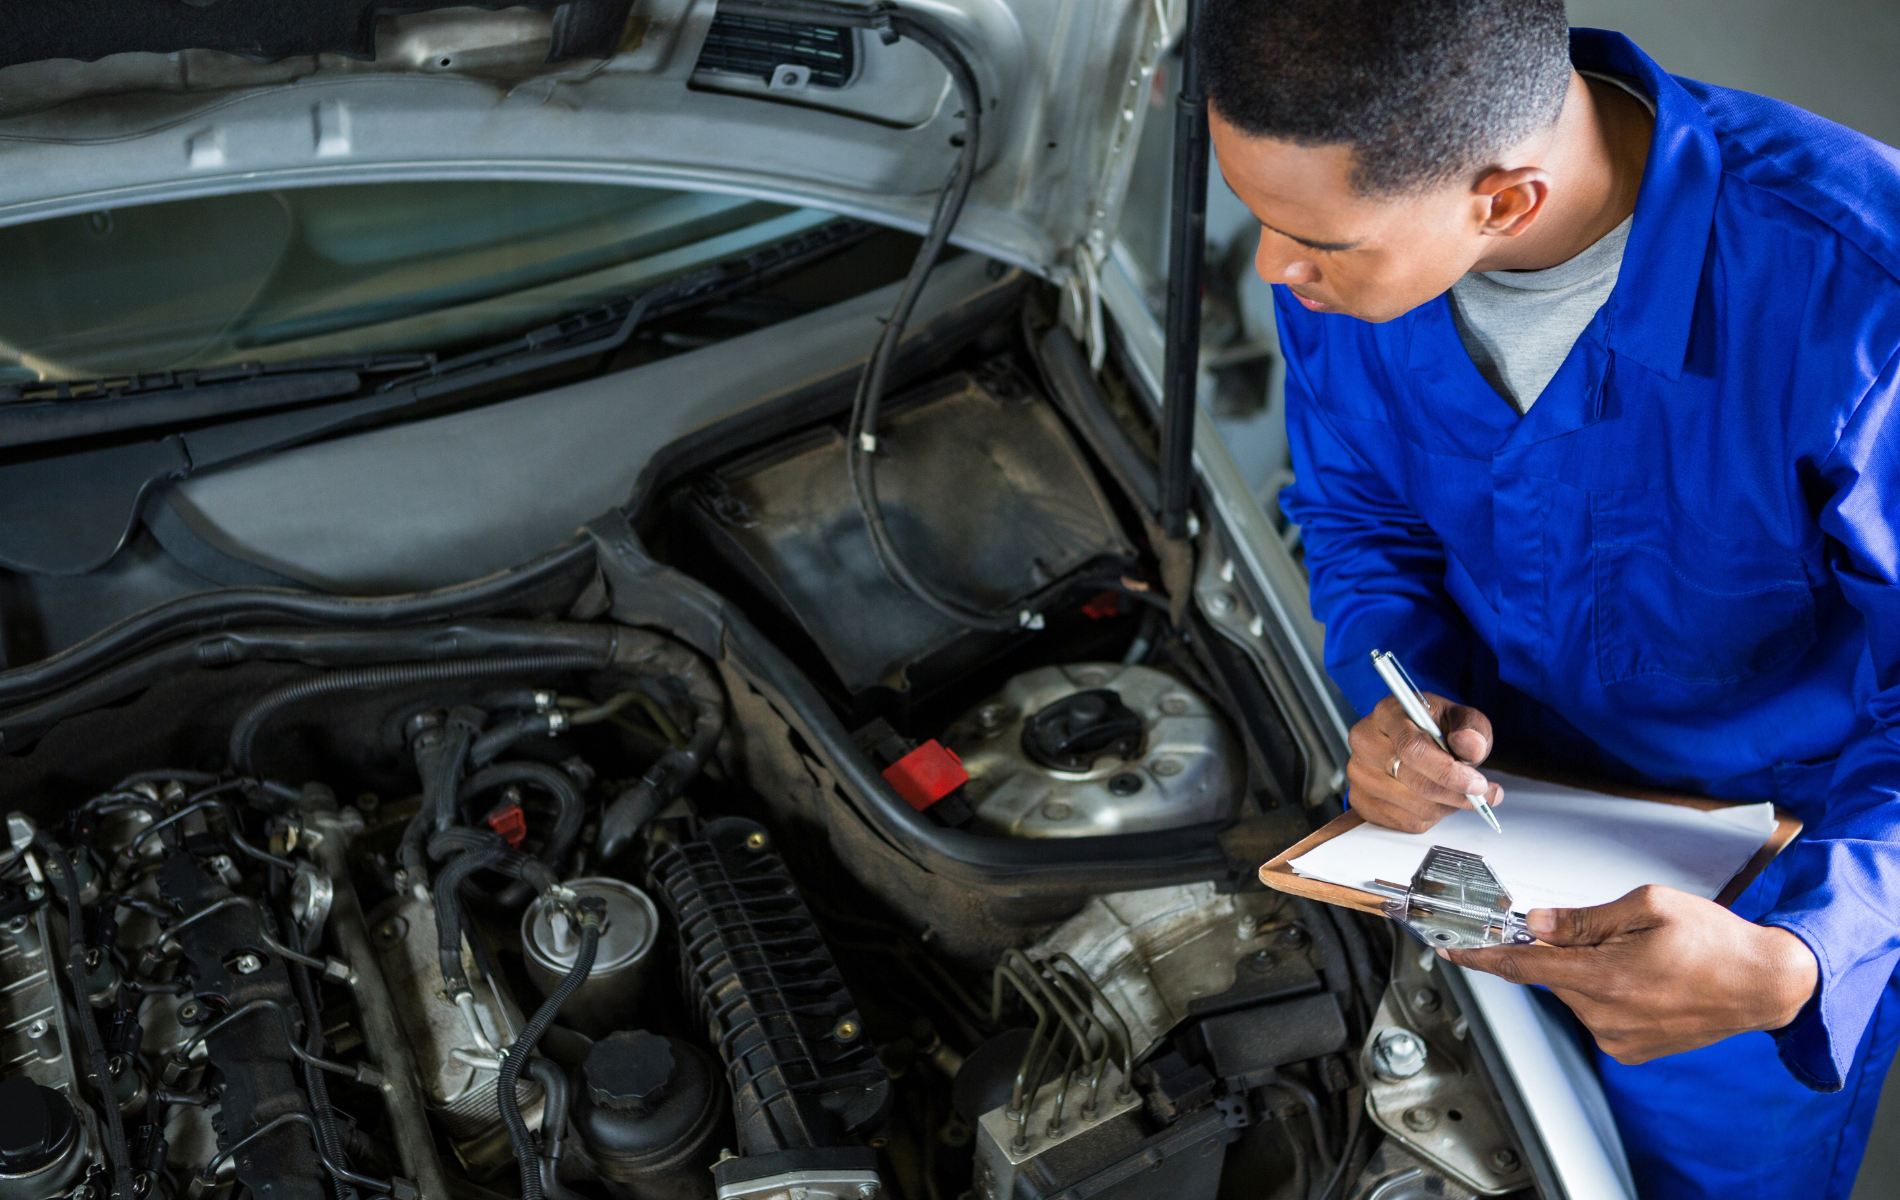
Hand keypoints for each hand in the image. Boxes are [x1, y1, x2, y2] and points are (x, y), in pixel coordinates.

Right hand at [1346, 693, 1503, 831]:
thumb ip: (1471, 728)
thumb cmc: (1433, 727)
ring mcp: (1359, 774)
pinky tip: (1435, 799)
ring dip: (1446, 806)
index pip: (1412, 748)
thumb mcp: (1459, 717)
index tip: (1477, 784)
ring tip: (1455, 791)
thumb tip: (1471, 747)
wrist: (1411, 740)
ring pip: (1416, 807)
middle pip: (1415, 781)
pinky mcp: (1361, 801)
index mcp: (1387, 714)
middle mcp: (1365, 742)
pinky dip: (1431, 817)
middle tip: (1483, 794)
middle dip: (1456, 794)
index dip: (1447, 771)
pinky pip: (1407, 823)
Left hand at [1446, 885, 1819, 1063]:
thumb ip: (1583, 919)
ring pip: (1574, 993)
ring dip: (1590, 972)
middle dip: (1563, 950)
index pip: (1522, 965)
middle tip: (1608, 935)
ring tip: (1641, 960)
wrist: (1763, 984)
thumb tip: (1536, 923)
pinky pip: (1596, 1013)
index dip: (1482, 955)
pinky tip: (1644, 982)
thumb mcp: (1647, 906)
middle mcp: (1606, 1015)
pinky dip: (1606, 993)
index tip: (1451, 949)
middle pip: (1552, 974)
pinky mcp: (1629, 1051)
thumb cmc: (1714, 940)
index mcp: (1605, 976)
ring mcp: (1617, 1038)